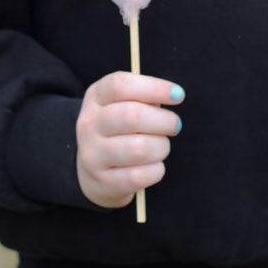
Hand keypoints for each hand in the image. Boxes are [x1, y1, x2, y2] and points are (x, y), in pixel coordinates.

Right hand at [76, 70, 183, 208]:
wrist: (91, 171)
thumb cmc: (118, 129)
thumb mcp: (121, 104)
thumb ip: (144, 98)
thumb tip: (172, 96)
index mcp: (95, 97)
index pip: (121, 85)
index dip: (154, 87)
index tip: (178, 95)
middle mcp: (89, 124)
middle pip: (132, 116)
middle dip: (164, 120)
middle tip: (174, 125)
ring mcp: (93, 155)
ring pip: (139, 148)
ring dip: (161, 147)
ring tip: (161, 146)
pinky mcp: (103, 182)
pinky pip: (140, 176)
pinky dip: (156, 170)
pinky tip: (154, 165)